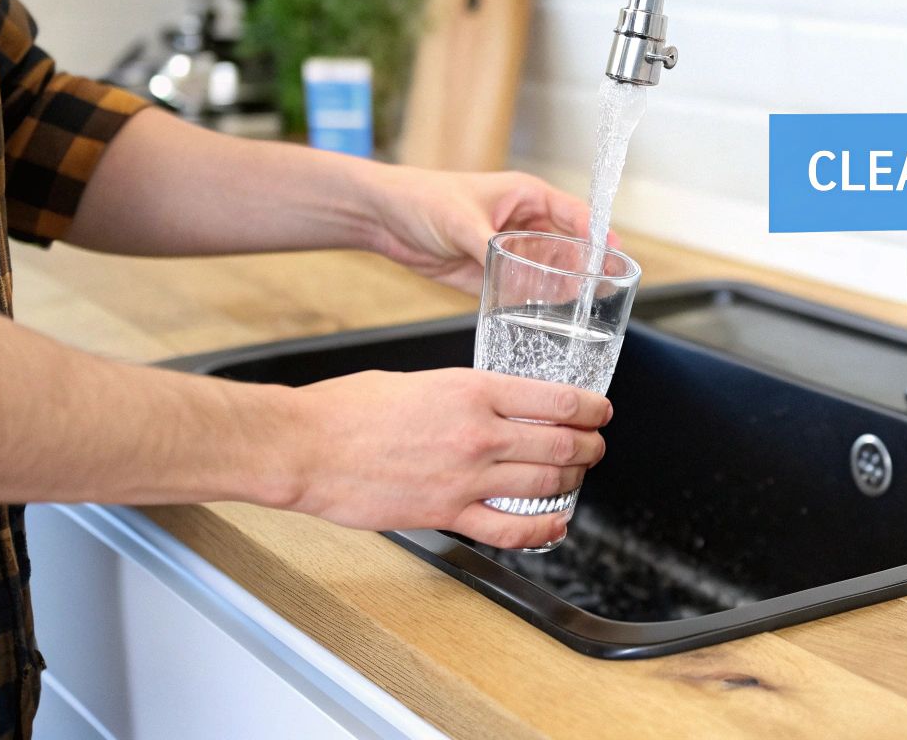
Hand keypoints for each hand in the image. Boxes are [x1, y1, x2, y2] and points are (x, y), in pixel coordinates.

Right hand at [289, 367, 610, 547]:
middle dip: (589, 446)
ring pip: (545, 482)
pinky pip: (511, 528)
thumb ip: (462, 393)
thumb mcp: (418, 380)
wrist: (307, 447)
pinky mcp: (447, 513)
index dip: (591, 408)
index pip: (557, 399)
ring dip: (573, 481)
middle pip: (561, 443)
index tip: (599, 411)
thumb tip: (489, 404)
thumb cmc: (348, 410)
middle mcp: (479, 432)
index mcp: (473, 389)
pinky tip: (556, 523)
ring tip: (578, 476)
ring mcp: (466, 477)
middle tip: (595, 445)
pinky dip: (543, 528)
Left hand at [364, 167, 611, 292]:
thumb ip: (488, 244)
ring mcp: (509, 249)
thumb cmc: (424, 198)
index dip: (596, 231)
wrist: (385, 217)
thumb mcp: (460, 219)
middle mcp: (523, 223)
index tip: (613, 251)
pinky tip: (549, 313)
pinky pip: (522, 288)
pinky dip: (535, 300)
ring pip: (548, 270)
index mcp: (525, 196)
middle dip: (586, 265)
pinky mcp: (492, 273)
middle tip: (606, 288)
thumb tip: (510, 266)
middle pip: (567, 245)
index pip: (572, 213)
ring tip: (586, 307)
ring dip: (564, 286)